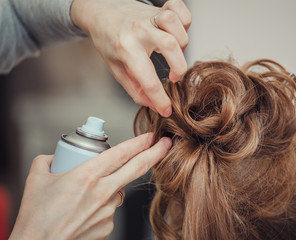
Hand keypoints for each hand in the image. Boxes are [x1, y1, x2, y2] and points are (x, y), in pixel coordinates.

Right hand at [9, 133, 170, 239]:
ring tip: (85, 195)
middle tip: (166, 144)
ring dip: (112, 185)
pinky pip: (110, 209)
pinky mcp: (108, 227)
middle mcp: (102, 193)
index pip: (121, 154)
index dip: (139, 142)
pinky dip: (102, 205)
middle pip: (136, 168)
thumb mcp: (36, 179)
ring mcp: (107, 211)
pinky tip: (84, 211)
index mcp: (87, 176)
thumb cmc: (36, 216)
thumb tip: (56, 157)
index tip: (151, 136)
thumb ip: (49, 161)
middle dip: (155, 153)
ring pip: (119, 190)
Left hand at [70, 0, 191, 116]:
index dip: (160, 100)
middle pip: (171, 47)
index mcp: (126, 48)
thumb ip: (134, 88)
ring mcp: (150, 16)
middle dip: (179, 68)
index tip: (166, 109)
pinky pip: (180, 9)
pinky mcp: (160, 6)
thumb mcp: (116, 67)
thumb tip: (152, 104)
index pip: (148, 79)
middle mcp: (139, 31)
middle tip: (174, 76)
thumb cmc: (109, 38)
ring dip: (182, 43)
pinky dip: (184, 21)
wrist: (101, 9)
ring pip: (176, 26)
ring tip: (174, 51)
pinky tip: (177, 32)